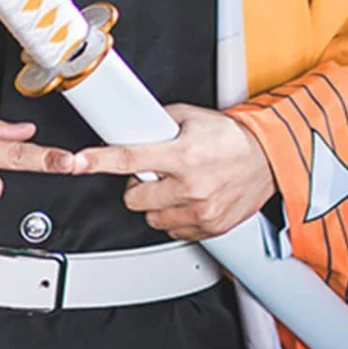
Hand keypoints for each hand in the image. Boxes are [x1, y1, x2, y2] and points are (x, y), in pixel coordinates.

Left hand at [70, 103, 276, 241]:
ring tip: (178, 187)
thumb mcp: (193, 118)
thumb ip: (159, 124)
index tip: (77, 162)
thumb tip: (133, 125)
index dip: (99, 161)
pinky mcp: (209, 228)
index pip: (129, 158)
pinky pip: (174, 230)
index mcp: (183, 155)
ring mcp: (200, 211)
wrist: (271, 159)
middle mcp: (190, 186)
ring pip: (151, 217)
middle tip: (157, 174)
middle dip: (139, 186)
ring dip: (157, 204)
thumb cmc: (233, 138)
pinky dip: (176, 217)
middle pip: (134, 198)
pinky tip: (190, 200)